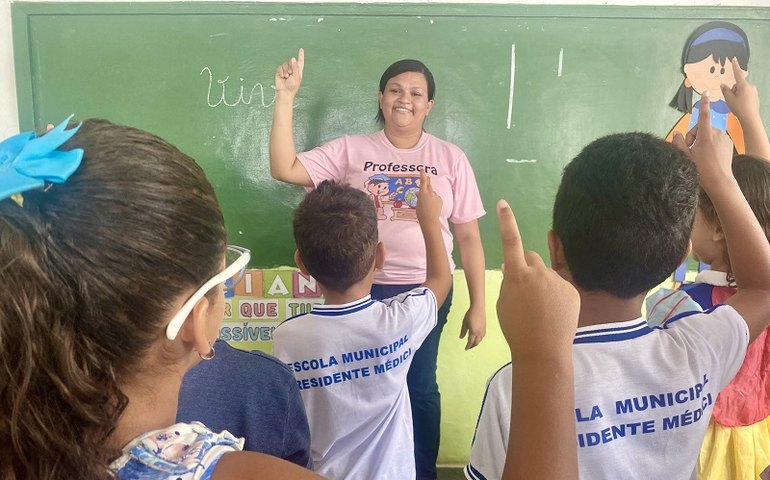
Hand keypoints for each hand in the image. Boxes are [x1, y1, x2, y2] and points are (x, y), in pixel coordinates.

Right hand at [275, 48, 304, 96]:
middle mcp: (292, 70)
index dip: (300, 55)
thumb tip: (293, 58)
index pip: (300, 62)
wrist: (284, 92)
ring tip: (286, 77)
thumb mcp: (296, 77)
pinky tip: (282, 76)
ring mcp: (286, 71)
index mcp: (298, 71)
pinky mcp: (280, 72)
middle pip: (291, 62)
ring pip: (285, 64)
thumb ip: (295, 67)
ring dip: (285, 71)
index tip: (301, 49)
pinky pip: (280, 67)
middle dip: (290, 67)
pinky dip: (280, 72)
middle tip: (290, 75)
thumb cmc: (292, 87)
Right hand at [416, 170, 441, 223]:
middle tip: (424, 193)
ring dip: (430, 195)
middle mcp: (430, 192)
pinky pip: (436, 197)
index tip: (422, 169)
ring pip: (432, 193)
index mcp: (422, 193)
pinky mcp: (440, 199)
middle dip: (426, 187)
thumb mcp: (417, 204)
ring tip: (428, 205)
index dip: (422, 174)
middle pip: (428, 186)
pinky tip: (432, 207)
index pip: (422, 181)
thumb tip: (418, 193)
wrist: (429, 220)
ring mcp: (436, 196)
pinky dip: (434, 200)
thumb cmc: (421, 213)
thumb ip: (419, 197)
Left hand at [459, 305, 485, 349]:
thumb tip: (461, 337)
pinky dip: (479, 339)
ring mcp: (483, 330)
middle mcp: (479, 332)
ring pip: (480, 340)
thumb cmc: (470, 314)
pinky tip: (477, 338)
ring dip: (476, 342)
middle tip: (468, 347)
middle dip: (472, 346)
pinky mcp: (485, 327)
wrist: (478, 308)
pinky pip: (482, 336)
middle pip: (476, 342)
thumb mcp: (464, 323)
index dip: (468, 346)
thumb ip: (463, 331)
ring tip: (472, 343)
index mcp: (473, 332)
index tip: (466, 348)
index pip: (470, 342)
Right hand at [496, 200, 578, 360]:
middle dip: (526, 266)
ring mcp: (557, 280)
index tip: (503, 204)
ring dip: (541, 282)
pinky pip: (560, 284)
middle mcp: (538, 272)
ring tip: (540, 308)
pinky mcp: (571, 289)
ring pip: (546, 273)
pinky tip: (553, 313)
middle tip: (524, 289)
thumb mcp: (503, 303)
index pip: (510, 241)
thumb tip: (511, 267)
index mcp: (516, 275)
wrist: (542, 350)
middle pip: (530, 257)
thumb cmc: (516, 328)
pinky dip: (555, 295)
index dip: (506, 221)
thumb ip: (507, 282)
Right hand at [672, 93, 733, 191]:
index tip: (705, 92)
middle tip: (688, 149)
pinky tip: (708, 155)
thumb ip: (679, 143)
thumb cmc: (701, 169)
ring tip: (698, 154)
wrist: (720, 181)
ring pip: (709, 134)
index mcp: (705, 135)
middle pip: (702, 127)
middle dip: (694, 135)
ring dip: (702, 140)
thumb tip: (676, 133)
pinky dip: (711, 144)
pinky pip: (716, 139)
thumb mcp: (686, 156)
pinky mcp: (728, 144)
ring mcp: (724, 139)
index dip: (703, 104)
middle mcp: (716, 134)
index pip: (703, 115)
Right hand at [721, 57, 757, 121]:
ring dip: (737, 94)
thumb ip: (725, 90)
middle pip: (738, 84)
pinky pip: (746, 94)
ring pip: (742, 90)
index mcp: (743, 85)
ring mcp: (754, 91)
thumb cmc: (739, 108)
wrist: (750, 118)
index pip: (737, 73)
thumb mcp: (729, 99)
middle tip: (732, 100)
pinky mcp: (755, 96)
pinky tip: (741, 105)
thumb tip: (723, 85)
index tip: (734, 59)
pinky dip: (742, 98)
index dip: (735, 66)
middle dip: (733, 90)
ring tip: (736, 104)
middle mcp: (750, 86)